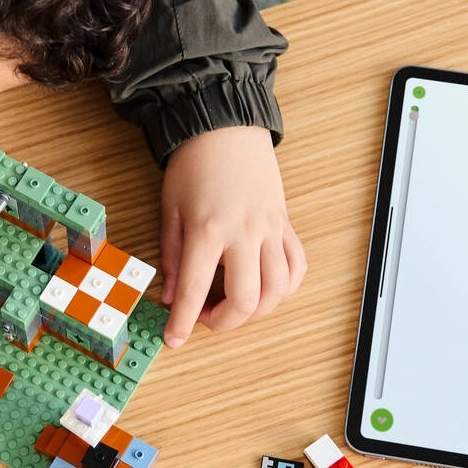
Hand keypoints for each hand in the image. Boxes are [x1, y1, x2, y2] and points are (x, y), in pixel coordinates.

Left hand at [157, 126, 306, 348]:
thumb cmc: (193, 165)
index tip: (175, 340)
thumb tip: (171, 296)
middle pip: (246, 300)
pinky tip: (266, 289)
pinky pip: (296, 266)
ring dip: (257, 311)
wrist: (226, 127)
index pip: (196, 290)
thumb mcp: (170, 209)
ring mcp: (270, 230)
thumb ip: (172, 257)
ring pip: (277, 289)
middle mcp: (244, 234)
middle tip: (207, 319)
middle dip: (226, 322)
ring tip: (234, 305)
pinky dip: (286, 287)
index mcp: (208, 230)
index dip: (184, 322)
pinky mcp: (285, 224)